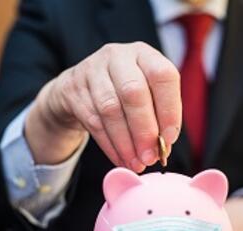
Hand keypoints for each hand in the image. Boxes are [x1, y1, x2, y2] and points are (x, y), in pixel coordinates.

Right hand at [25, 42, 181, 168]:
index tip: (169, 139)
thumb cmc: (123, 94)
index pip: (163, 76)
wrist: (79, 88)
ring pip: (111, 110)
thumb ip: (158, 117)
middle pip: (134, 93)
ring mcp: (92, 70)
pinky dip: (110, 145)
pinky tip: (121, 159)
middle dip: (144, 131)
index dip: (169, 109)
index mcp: (144, 54)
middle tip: (150, 157)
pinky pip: (93, 122)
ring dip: (126, 143)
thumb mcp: (146, 94)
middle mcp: (118, 56)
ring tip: (137, 163)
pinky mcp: (73, 89)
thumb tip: (163, 149)